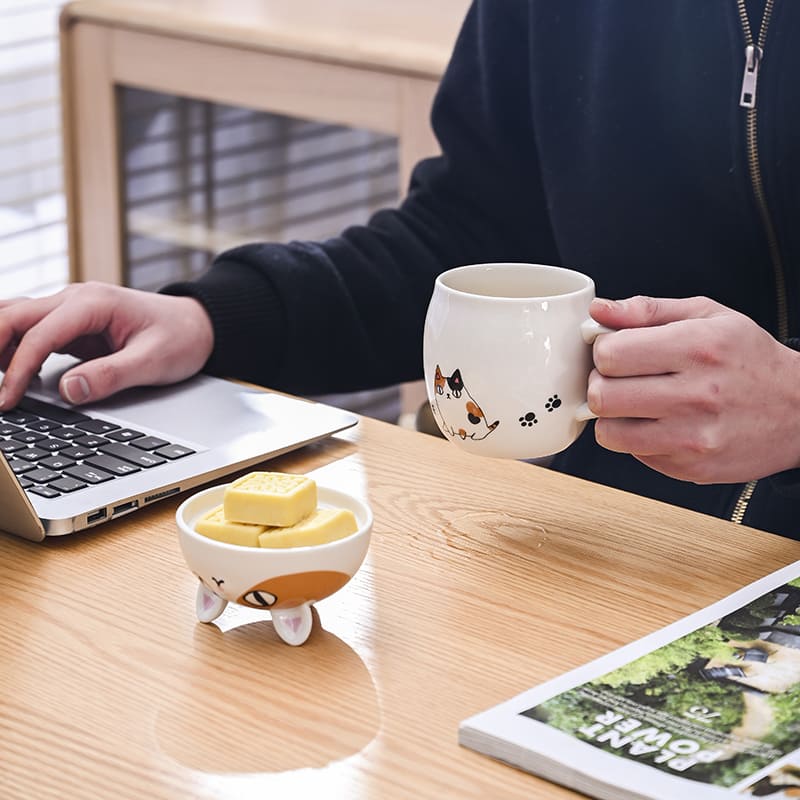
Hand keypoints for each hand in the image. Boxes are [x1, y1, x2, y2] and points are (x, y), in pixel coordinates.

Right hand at [0, 282, 213, 407]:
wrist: (200, 324)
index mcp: (94, 304)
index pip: (40, 334)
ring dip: (0, 345)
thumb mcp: (154, 361)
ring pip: (17, 318)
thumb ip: (112, 375)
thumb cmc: (181, 338)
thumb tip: (69, 391)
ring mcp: (71, 309)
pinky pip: (32, 330)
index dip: (19, 369)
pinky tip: (9, 373)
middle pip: (14, 316)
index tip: (7, 400)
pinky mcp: (73, 324)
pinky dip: (13, 347)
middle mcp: (76, 299)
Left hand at [587, 295, 799, 483]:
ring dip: (612, 416)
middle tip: (618, 379)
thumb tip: (599, 310)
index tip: (615, 351)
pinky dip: (636, 438)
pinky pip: (633, 453)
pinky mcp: (690, 467)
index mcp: (698, 348)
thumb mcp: (707, 316)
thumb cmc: (748, 358)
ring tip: (634, 403)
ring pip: (609, 432)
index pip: (611, 354)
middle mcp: (696, 395)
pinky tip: (659, 423)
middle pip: (602, 396)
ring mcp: (693, 437)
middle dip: (600, 384)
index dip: (603, 351)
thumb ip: (647, 310)